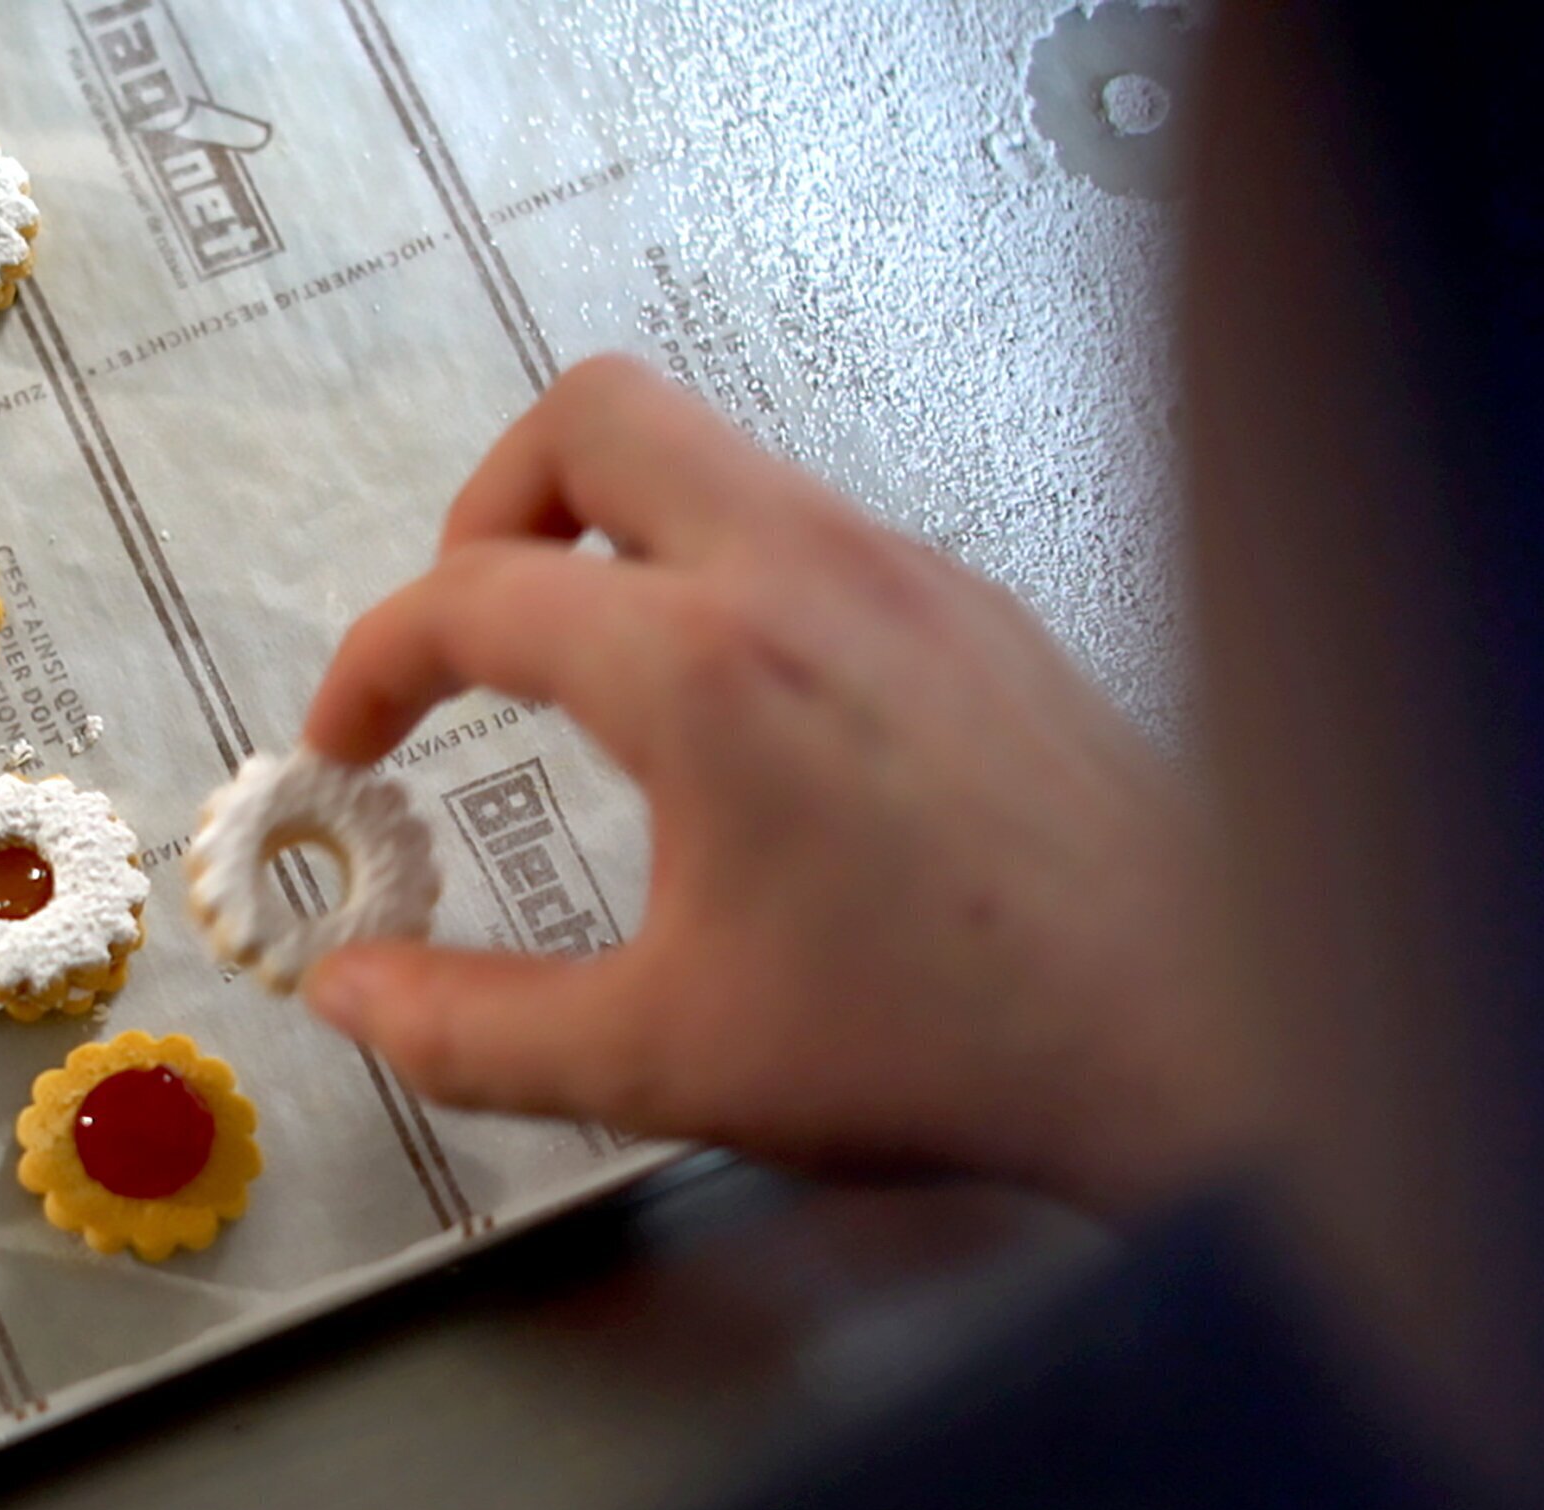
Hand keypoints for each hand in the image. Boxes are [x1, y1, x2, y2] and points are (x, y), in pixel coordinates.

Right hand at [299, 356, 1262, 1213]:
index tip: (350, 743)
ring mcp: (909, 573)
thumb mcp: (664, 1060)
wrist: (1193, 1031)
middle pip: (594, 414)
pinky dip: (733, 575)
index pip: (472, 595)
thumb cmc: (947, 1041)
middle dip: (489, 505)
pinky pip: (815, 528)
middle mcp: (808, 574)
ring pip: (718, 459)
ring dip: (619, 537)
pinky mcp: (979, 609)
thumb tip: (351, 999)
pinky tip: (749, 720)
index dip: (372, 664)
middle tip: (467, 633)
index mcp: (706, 669)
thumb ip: (471, 1029)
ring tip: (596, 680)